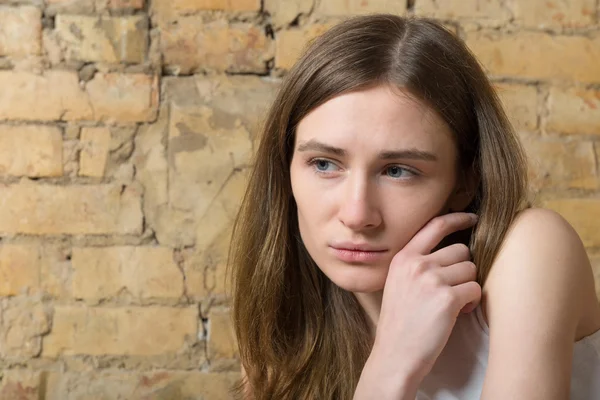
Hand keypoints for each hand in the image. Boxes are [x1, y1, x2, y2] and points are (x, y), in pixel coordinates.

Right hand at [372, 212, 481, 382]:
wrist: (395, 355)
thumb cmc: (400, 323)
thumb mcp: (398, 284)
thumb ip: (417, 264)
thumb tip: (453, 250)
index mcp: (402, 258)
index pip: (435, 226)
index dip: (457, 218)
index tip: (472, 217)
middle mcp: (416, 263)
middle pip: (460, 250)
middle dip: (462, 270)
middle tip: (452, 290)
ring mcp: (431, 279)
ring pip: (470, 269)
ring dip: (467, 287)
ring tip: (452, 304)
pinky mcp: (446, 298)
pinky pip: (475, 289)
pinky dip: (471, 303)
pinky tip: (456, 314)